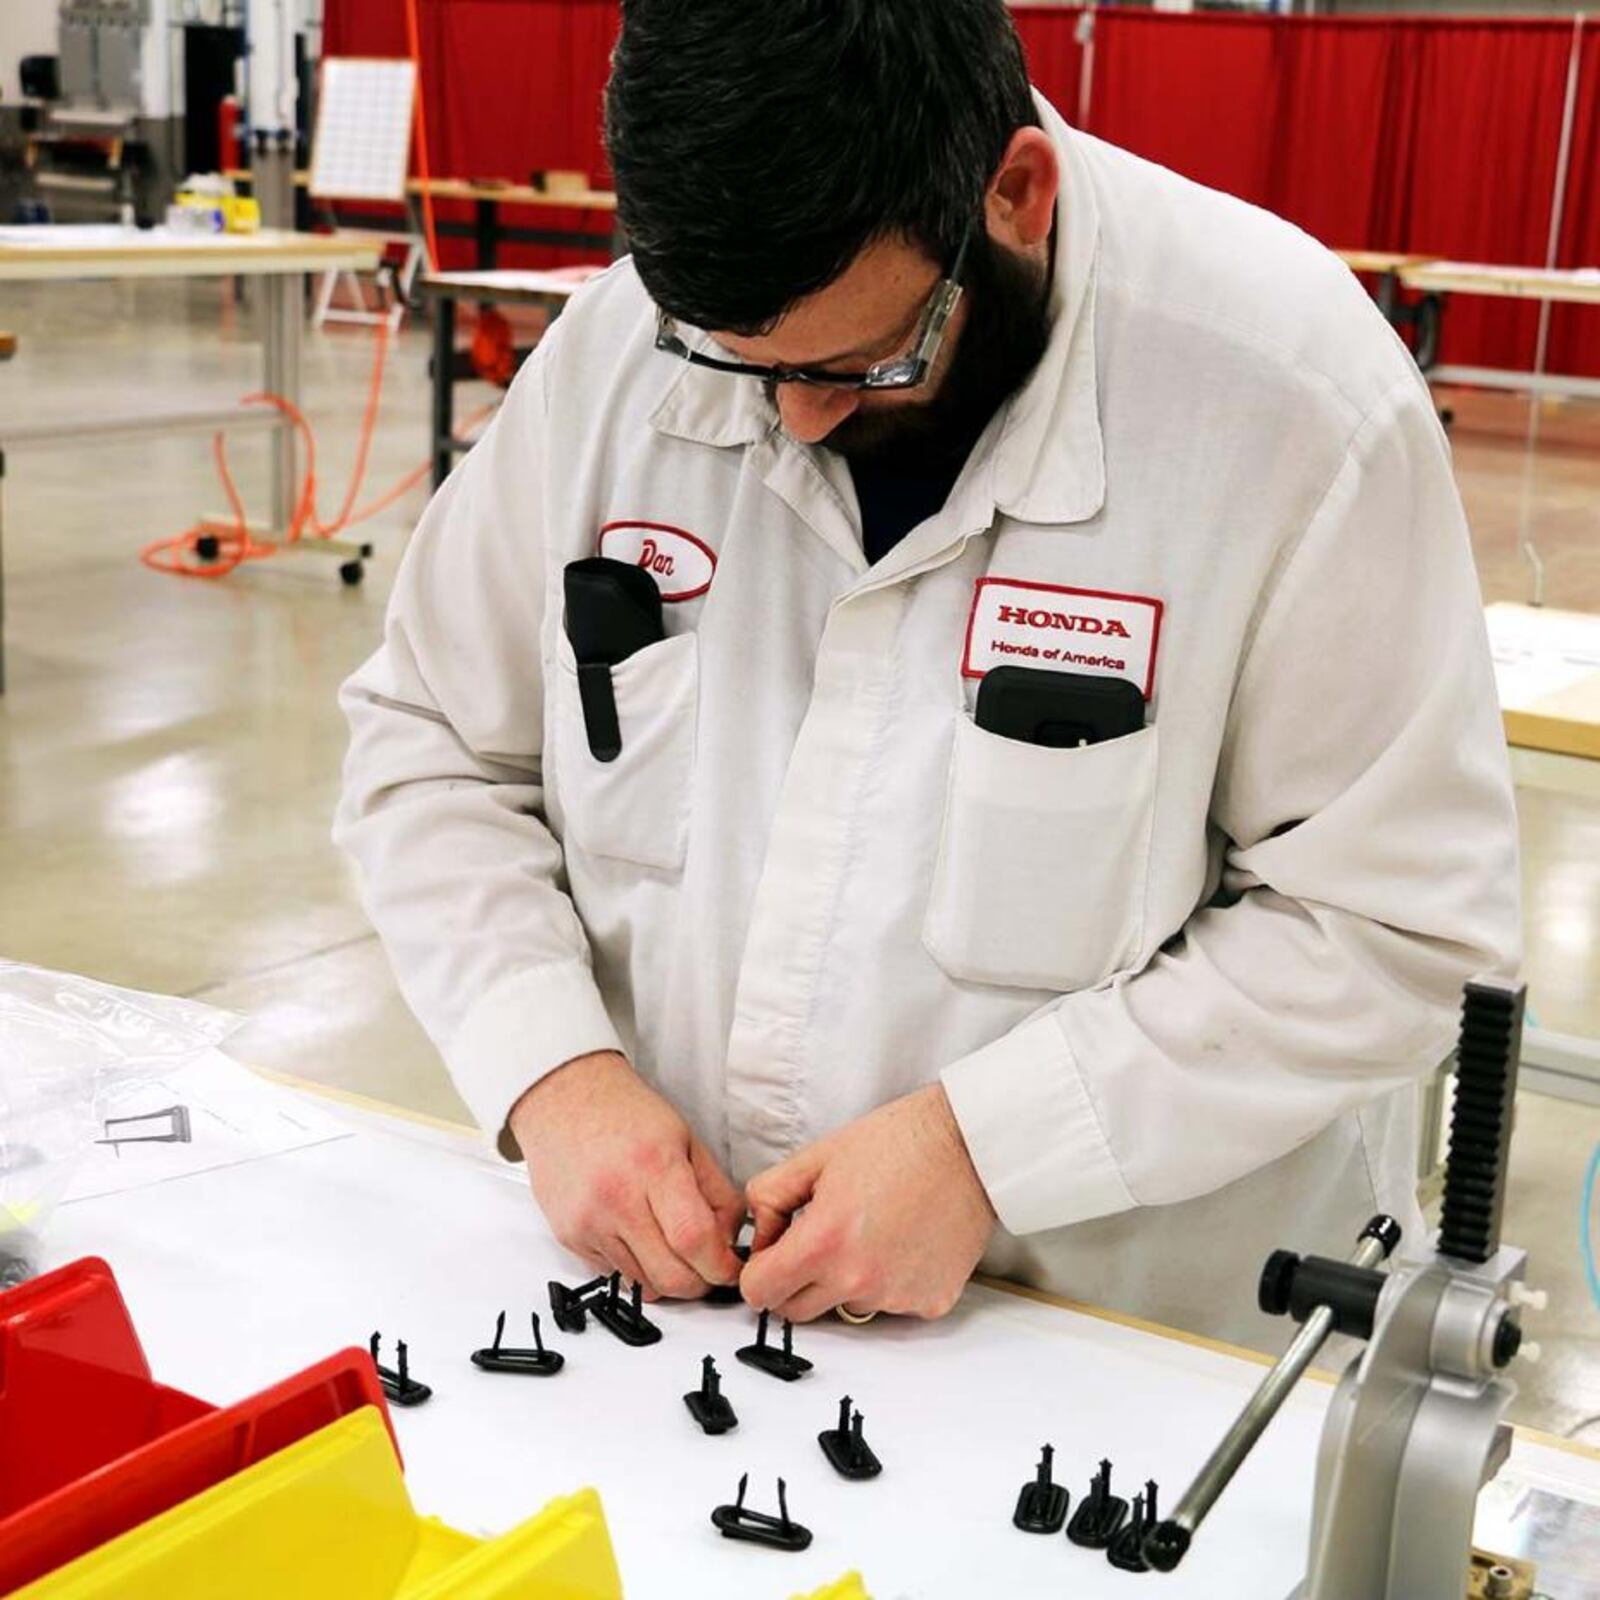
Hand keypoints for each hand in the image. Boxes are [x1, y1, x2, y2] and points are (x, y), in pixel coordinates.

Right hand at [509, 1050, 743, 1298]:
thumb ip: (716, 1191)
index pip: (694, 1238)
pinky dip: (638, 1268)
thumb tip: (730, 1239)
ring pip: (645, 1284)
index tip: (732, 1267)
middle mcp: (616, 1198)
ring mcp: (589, 1222)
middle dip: (701, 1283)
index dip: (721, 1265)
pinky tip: (641, 1237)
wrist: (564, 1100)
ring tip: (675, 1247)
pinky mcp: (570, 1237)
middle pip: (671, 1275)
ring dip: (669, 1278)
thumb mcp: (686, 1138)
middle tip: (710, 1267)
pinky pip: (616, 1274)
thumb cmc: (625, 1113)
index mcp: (653, 1165)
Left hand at [740, 1084, 996, 1321]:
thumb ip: (769, 1196)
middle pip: (797, 1310)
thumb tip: (760, 1235)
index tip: (772, 1255)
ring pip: (845, 1306)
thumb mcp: (816, 1156)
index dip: (759, 1271)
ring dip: (845, 1279)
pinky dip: (888, 1281)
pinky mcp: (929, 1302)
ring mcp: (896, 1297)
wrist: (968, 1146)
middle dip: (795, 1280)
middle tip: (818, 1238)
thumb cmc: (897, 1142)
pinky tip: (902, 1241)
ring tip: (871, 1229)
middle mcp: (858, 1280)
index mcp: (824, 1243)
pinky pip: (890, 1304)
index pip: (760, 1293)